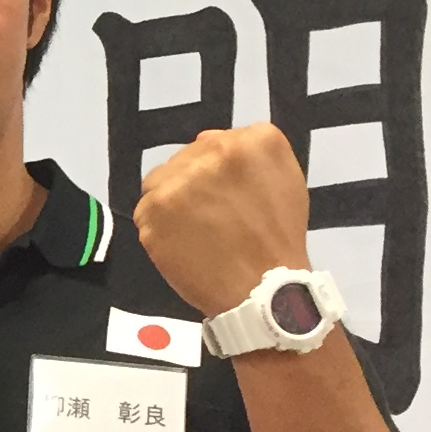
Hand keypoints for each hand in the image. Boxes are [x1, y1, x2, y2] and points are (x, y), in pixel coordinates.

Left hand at [133, 123, 310, 319]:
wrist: (263, 290)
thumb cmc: (277, 240)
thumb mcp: (284, 181)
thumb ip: (250, 157)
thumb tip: (213, 149)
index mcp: (255, 141)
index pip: (217, 144)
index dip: (217, 173)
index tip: (228, 197)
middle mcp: (216, 150)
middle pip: (187, 159)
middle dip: (194, 184)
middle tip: (211, 217)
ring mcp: (181, 179)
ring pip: (161, 180)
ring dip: (172, 202)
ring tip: (196, 231)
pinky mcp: (154, 207)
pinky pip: (146, 209)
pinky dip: (158, 226)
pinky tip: (182, 243)